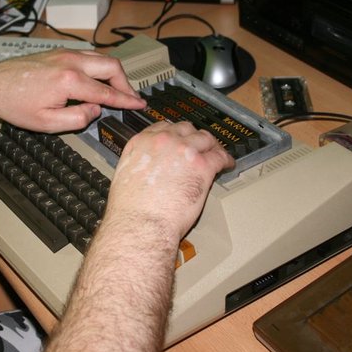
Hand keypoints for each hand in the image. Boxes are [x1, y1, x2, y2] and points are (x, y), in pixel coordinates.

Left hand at [0, 49, 144, 132]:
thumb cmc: (15, 104)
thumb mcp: (47, 123)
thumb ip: (77, 119)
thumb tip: (95, 111)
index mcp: (69, 81)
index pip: (107, 93)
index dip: (126, 101)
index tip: (139, 105)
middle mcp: (71, 62)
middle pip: (112, 67)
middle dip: (126, 83)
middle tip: (130, 98)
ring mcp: (65, 54)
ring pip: (102, 58)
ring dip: (114, 73)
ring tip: (118, 89)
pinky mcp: (59, 51)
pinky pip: (89, 55)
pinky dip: (101, 66)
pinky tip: (99, 78)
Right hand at [104, 122, 234, 243]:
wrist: (141, 224)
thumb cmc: (131, 209)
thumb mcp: (125, 175)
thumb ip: (140, 163)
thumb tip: (150, 167)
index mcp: (142, 142)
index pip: (164, 127)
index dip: (176, 134)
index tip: (181, 139)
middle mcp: (163, 141)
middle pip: (186, 129)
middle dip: (194, 138)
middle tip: (200, 147)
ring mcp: (184, 151)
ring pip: (205, 139)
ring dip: (211, 146)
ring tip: (217, 153)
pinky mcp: (202, 166)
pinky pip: (219, 156)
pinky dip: (225, 160)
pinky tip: (226, 164)